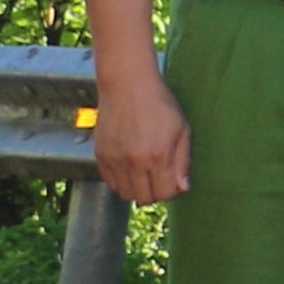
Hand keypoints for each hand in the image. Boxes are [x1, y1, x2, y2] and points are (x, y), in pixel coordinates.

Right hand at [93, 61, 188, 208]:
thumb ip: (183, 162)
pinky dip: (120, 181)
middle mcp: (134, 162)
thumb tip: (182, 188)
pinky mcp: (100, 155)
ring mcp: (114, 159)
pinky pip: (109, 182)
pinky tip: (129, 167)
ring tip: (144, 172)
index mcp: (158, 156)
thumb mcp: (182, 129)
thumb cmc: (159, 104)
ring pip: (124, 193)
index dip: (171, 190)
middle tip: (159, 177)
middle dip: (155, 192)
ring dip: (136, 189)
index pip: (164, 193)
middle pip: (144, 198)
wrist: (127, 85)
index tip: (172, 179)